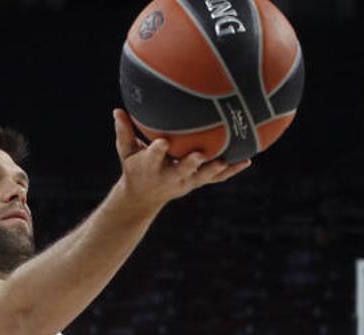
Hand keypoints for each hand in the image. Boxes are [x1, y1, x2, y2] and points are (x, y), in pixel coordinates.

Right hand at [113, 108, 250, 210]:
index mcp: (150, 166)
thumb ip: (123, 131)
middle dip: (191, 164)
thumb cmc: (134, 167)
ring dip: (216, 169)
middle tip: (201, 154)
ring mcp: (185, 181)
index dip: (157, 151)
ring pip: (203, 177)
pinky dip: (231, 171)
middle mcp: (169, 176)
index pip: (153, 157)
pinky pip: (216, 178)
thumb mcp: (124, 152)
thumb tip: (117, 110)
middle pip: (181, 170)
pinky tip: (246, 160)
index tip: (163, 142)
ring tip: (229, 160)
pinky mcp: (196, 183)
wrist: (143, 197)